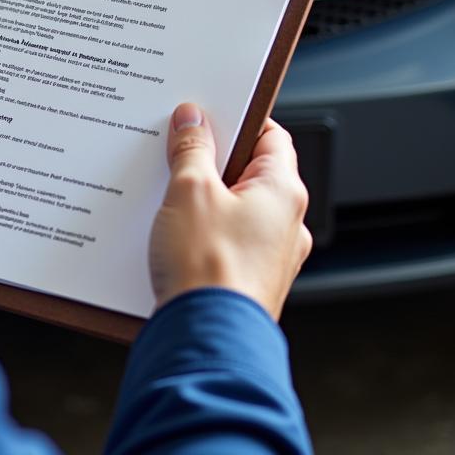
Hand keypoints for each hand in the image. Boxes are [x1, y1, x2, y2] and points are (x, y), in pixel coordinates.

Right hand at [148, 104, 311, 319]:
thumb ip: (192, 149)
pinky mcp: (247, 282)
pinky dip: (202, 231)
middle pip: (250, 172)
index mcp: (284, 191)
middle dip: (212, 159)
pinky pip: (226, 242)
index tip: (207, 112)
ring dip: (204, 198)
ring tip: (168, 193)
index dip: (238, 119)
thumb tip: (193, 120)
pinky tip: (171, 232)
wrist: (205, 341)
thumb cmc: (209, 270)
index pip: (270, 135)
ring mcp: (270, 256)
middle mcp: (287, 224)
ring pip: (236, 209)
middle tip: (178, 149)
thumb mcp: (190, 191)